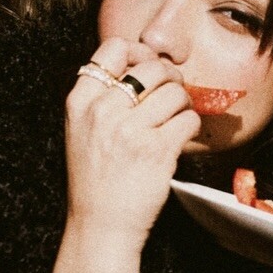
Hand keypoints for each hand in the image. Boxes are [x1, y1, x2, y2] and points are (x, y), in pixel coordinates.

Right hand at [64, 39, 201, 247]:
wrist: (101, 224)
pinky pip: (188, 120)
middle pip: (151, 67)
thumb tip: (141, 68)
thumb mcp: (81, 129)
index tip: (149, 66)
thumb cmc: (95, 179)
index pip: (113, 48)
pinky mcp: (157, 151)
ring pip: (174, 92)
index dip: (139, 51)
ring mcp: (131, 131)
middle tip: (174, 92)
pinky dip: (191, 125)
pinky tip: (182, 135)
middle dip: (170, 77)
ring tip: (179, 115)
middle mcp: (103, 111)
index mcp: (80, 101)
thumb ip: (101, 98)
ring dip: (184, 102)